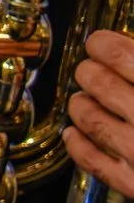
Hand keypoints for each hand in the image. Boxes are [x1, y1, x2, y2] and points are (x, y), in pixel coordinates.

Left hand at [67, 30, 133, 201]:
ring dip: (82, 104)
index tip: (99, 42)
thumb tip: (128, 54)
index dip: (106, 45)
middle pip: (101, 83)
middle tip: (89, 70)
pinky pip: (92, 160)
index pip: (124, 55)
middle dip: (90, 73)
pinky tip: (74, 134)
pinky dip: (78, 144)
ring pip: (90, 118)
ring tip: (83, 98)